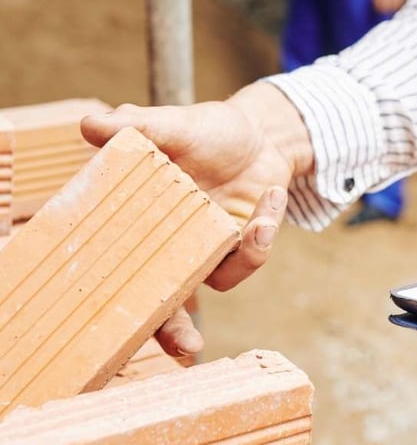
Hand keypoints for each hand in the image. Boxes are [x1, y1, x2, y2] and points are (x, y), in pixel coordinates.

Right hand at [81, 82, 312, 354]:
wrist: (257, 134)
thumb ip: (139, 127)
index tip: (113, 329)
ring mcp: (207, 249)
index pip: (116, 269)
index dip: (112, 303)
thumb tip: (90, 126)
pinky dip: (264, 228)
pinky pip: (251, 254)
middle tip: (188, 347)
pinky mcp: (242, 245)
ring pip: (216, 282)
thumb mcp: (175, 123)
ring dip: (243, 257)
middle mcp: (169, 247)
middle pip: (163, 303)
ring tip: (259, 221)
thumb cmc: (207, 130)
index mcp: (137, 223)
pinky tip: (271, 193)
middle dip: (174, 333)